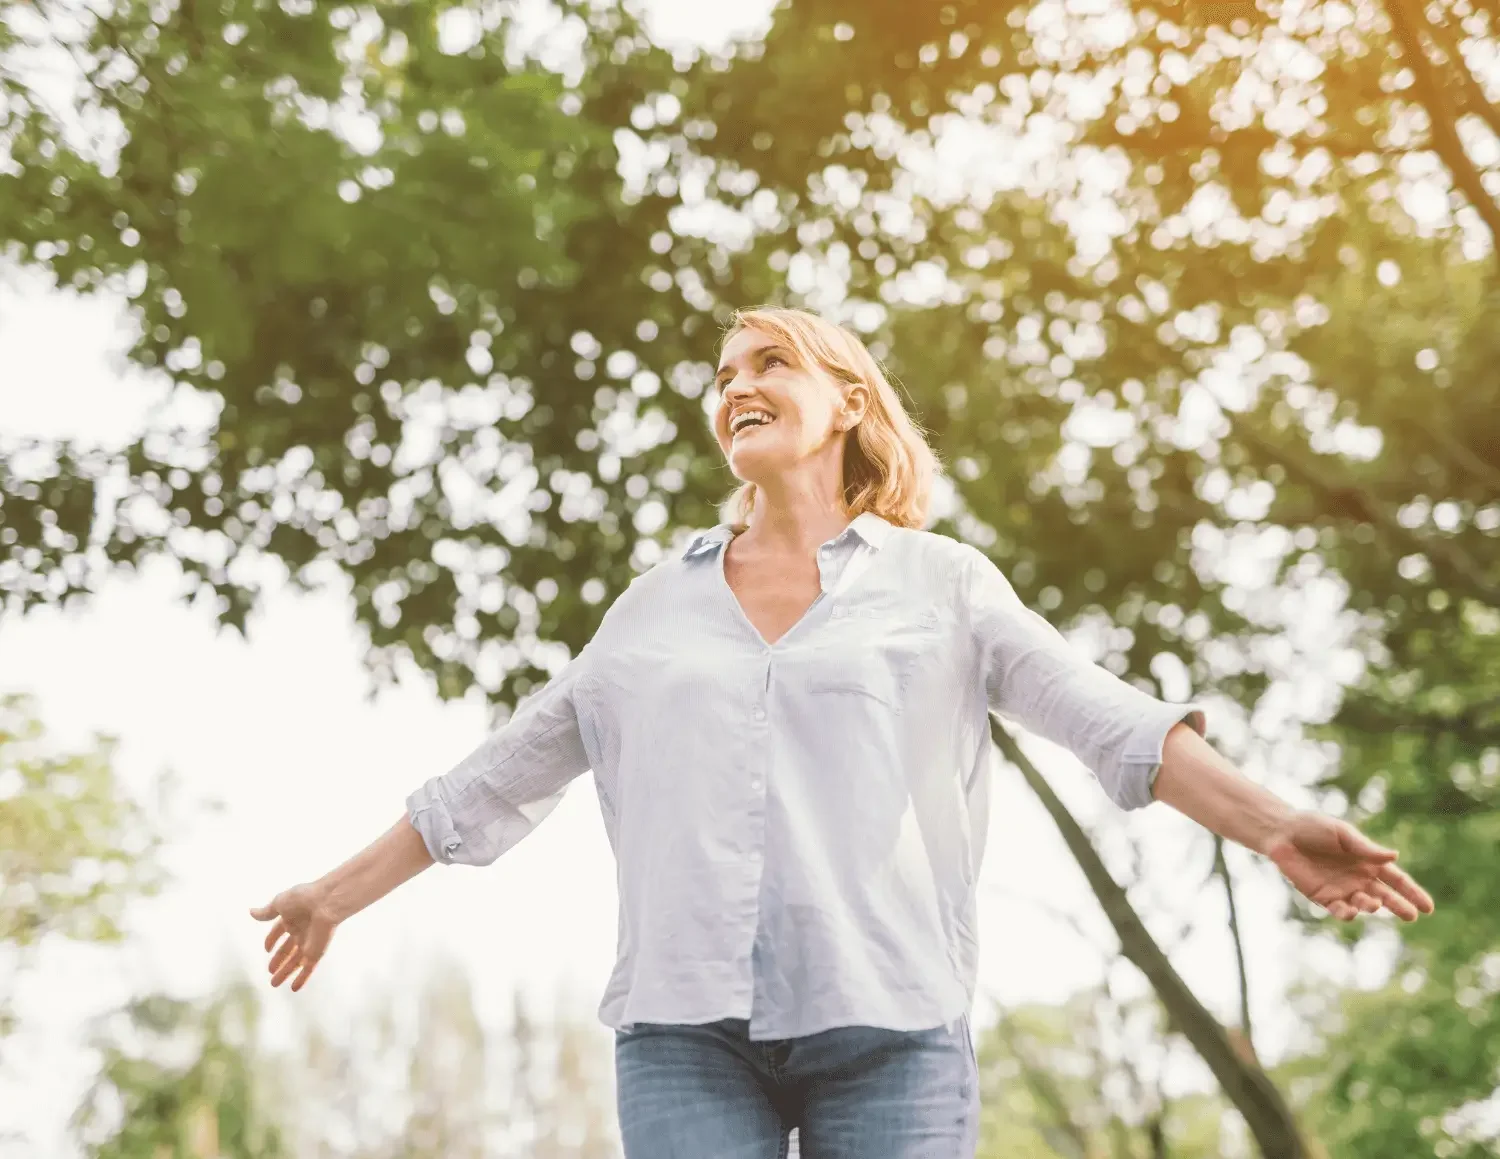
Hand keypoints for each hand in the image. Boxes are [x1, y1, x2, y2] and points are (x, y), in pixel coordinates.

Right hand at [249, 882, 339, 991]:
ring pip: (295, 962)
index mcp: (292, 918)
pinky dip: (301, 979)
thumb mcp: (280, 903)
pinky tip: (294, 988)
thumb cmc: (303, 898)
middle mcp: (301, 931)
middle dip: (278, 960)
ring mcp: (309, 943)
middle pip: (288, 949)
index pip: (280, 931)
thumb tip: (251, 912)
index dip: (272, 939)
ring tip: (274, 984)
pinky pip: (308, 968)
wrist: (326, 903)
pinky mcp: (316, 952)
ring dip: (285, 973)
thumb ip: (266, 912)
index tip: (266, 948)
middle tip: (270, 971)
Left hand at [1264, 811, 1433, 921]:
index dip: (1412, 893)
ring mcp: (1341, 889)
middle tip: (1411, 915)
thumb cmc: (1314, 827)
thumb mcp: (1342, 834)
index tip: (1428, 907)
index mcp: (1368, 861)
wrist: (1282, 832)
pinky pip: (1338, 909)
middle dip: (1399, 906)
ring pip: (1362, 905)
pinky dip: (1345, 913)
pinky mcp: (1322, 897)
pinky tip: (1349, 911)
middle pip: (1385, 896)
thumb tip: (1395, 856)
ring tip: (1373, 904)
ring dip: (1369, 906)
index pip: (1397, 879)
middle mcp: (1359, 878)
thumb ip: (1366, 848)